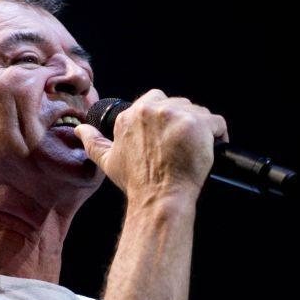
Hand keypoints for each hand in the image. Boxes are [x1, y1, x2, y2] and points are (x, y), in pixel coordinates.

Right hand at [74, 89, 227, 202]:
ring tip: (199, 148)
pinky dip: (219, 135)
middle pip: (179, 104)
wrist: (160, 198)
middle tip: (185, 145)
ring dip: (201, 129)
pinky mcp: (198, 123)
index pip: (155, 101)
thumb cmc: (137, 182)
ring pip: (198, 112)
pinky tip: (215, 148)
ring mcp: (176, 115)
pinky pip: (217, 122)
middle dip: (184, 122)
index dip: (166, 119)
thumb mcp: (108, 160)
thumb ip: (93, 142)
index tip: (170, 137)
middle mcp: (153, 109)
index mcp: (132, 114)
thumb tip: (80, 130)